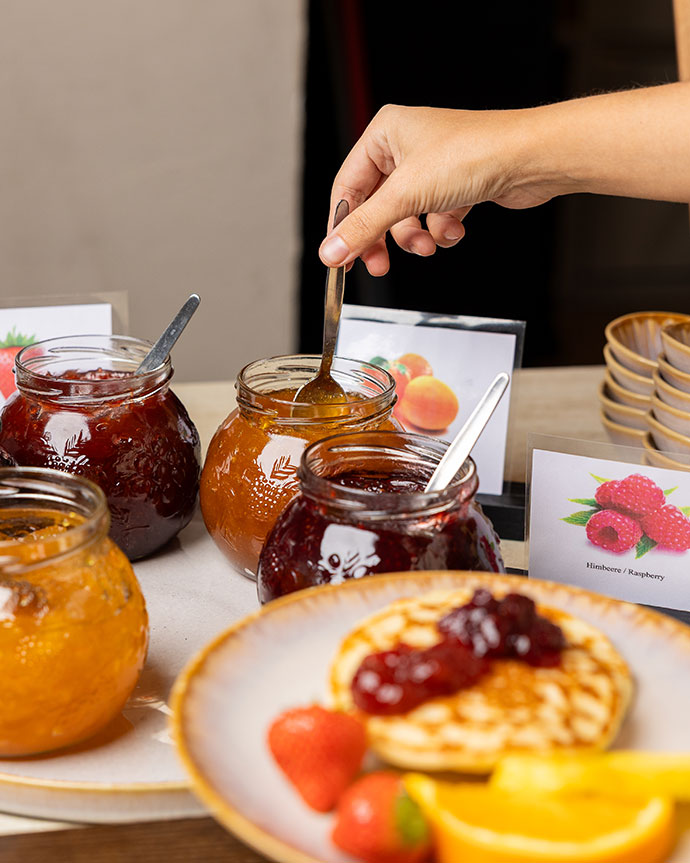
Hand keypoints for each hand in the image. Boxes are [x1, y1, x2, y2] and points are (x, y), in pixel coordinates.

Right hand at [318, 104, 559, 274]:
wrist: (531, 158)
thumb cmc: (474, 154)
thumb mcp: (406, 196)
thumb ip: (364, 228)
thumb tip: (330, 253)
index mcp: (385, 133)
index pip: (348, 187)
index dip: (342, 226)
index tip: (338, 258)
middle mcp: (406, 146)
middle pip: (376, 206)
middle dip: (382, 238)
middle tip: (378, 266)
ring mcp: (432, 167)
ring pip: (406, 217)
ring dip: (416, 238)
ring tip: (429, 245)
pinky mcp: (454, 185)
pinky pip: (433, 218)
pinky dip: (442, 229)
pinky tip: (456, 227)